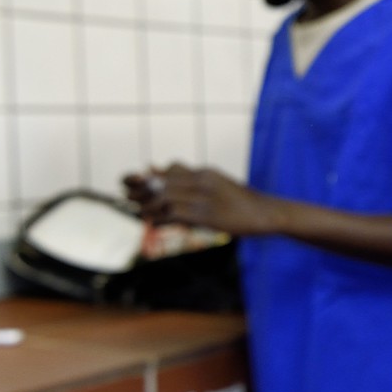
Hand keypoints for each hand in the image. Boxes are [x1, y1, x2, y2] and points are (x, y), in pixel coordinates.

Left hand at [121, 164, 280, 236]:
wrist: (266, 213)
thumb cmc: (242, 204)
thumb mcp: (219, 187)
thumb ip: (197, 185)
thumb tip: (178, 187)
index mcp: (205, 173)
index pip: (170, 169)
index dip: (148, 175)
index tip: (130, 181)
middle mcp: (202, 181)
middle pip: (163, 181)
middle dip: (141, 188)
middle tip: (124, 194)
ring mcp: (204, 197)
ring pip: (166, 196)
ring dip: (148, 204)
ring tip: (138, 211)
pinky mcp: (207, 214)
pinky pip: (175, 212)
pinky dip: (161, 216)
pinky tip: (153, 222)